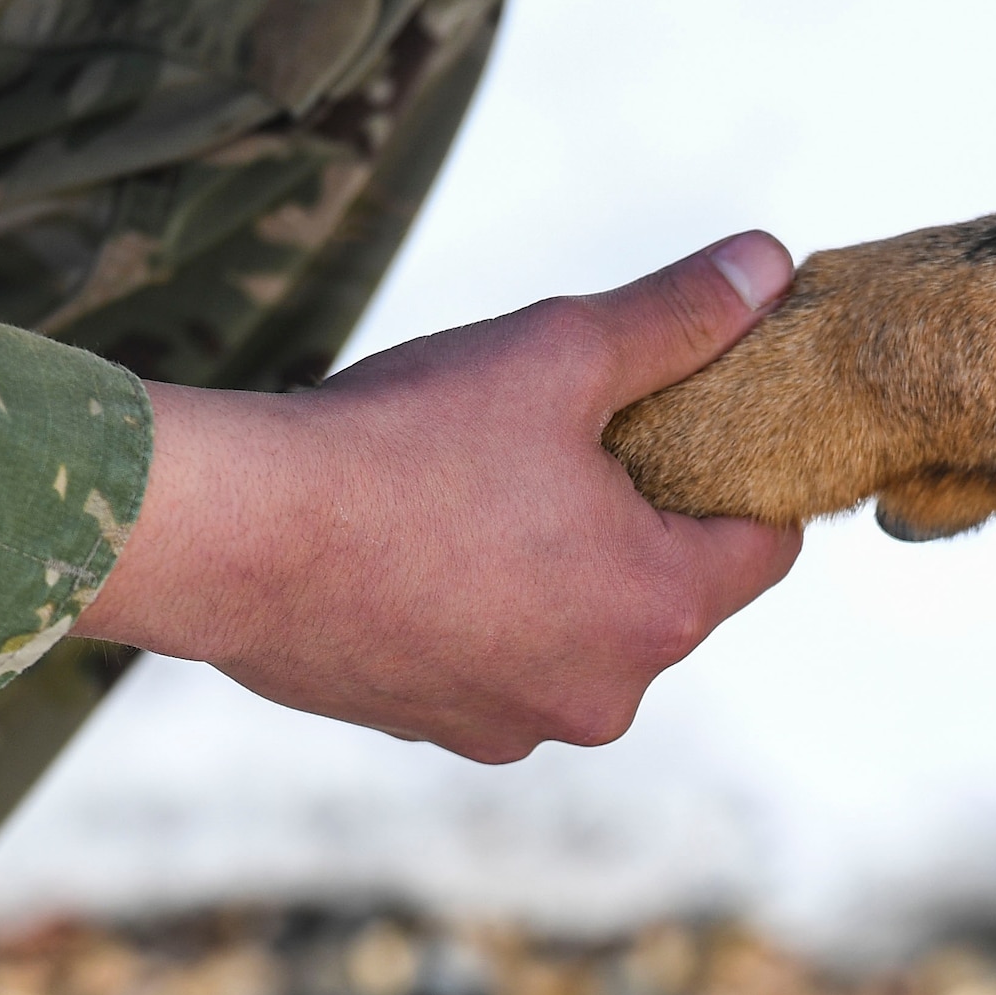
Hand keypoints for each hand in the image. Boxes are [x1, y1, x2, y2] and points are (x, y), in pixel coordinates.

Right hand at [72, 232, 803, 761]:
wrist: (226, 537)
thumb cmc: (397, 442)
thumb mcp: (560, 352)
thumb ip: (679, 316)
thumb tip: (769, 263)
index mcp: (657, 610)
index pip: (766, 546)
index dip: (741, 475)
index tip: (693, 427)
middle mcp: (604, 695)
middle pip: (672, 592)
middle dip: (643, 520)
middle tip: (574, 446)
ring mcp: (517, 727)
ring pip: (583, 632)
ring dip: (562, 571)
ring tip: (488, 493)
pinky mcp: (439, 732)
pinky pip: (502, 665)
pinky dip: (488, 614)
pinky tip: (428, 549)